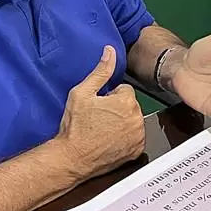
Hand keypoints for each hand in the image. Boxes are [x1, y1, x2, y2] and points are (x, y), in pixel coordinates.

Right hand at [55, 45, 145, 178]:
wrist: (72, 158)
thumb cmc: (75, 127)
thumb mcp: (82, 93)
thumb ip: (100, 71)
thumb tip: (110, 52)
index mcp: (127, 102)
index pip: (124, 90)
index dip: (109, 97)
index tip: (99, 106)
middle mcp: (137, 119)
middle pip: (131, 105)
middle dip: (118, 109)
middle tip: (99, 118)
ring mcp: (138, 136)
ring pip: (133, 121)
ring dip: (123, 123)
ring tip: (103, 129)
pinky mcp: (137, 151)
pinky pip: (135, 138)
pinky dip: (126, 138)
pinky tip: (110, 140)